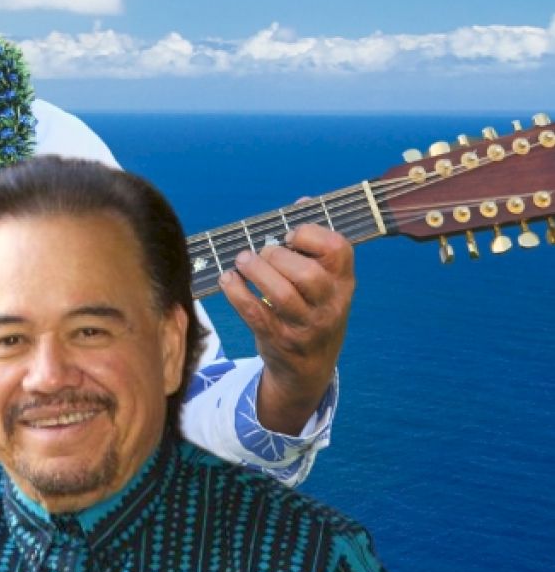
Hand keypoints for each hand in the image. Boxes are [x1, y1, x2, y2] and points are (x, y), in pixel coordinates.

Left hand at [218, 220, 353, 434]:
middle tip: (261, 252)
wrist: (308, 369)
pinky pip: (254, 313)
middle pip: (307, 274)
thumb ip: (314, 245)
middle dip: (277, 256)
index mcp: (344, 283)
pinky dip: (236, 292)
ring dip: (255, 271)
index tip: (290, 234)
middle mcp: (330, 305)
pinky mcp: (278, 340)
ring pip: (281, 295)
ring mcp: (305, 326)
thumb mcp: (325, 284)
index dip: (311, 234)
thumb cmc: (312, 311)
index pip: (339, 250)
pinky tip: (228, 279)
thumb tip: (303, 202)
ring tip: (242, 261)